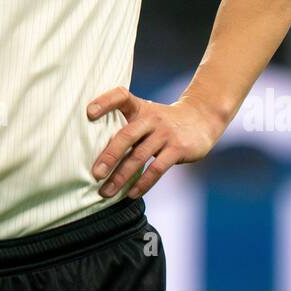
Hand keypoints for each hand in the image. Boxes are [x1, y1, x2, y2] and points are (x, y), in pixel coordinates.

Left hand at [86, 88, 222, 198]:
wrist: (201, 119)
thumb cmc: (162, 122)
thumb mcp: (146, 114)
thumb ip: (127, 126)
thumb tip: (95, 153)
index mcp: (140, 107)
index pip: (121, 96)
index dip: (105, 101)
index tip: (88, 113)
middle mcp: (151, 118)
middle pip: (126, 135)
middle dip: (109, 156)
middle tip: (95, 174)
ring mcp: (165, 133)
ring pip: (139, 156)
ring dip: (121, 177)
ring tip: (106, 192)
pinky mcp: (178, 149)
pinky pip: (157, 169)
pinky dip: (143, 183)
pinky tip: (131, 194)